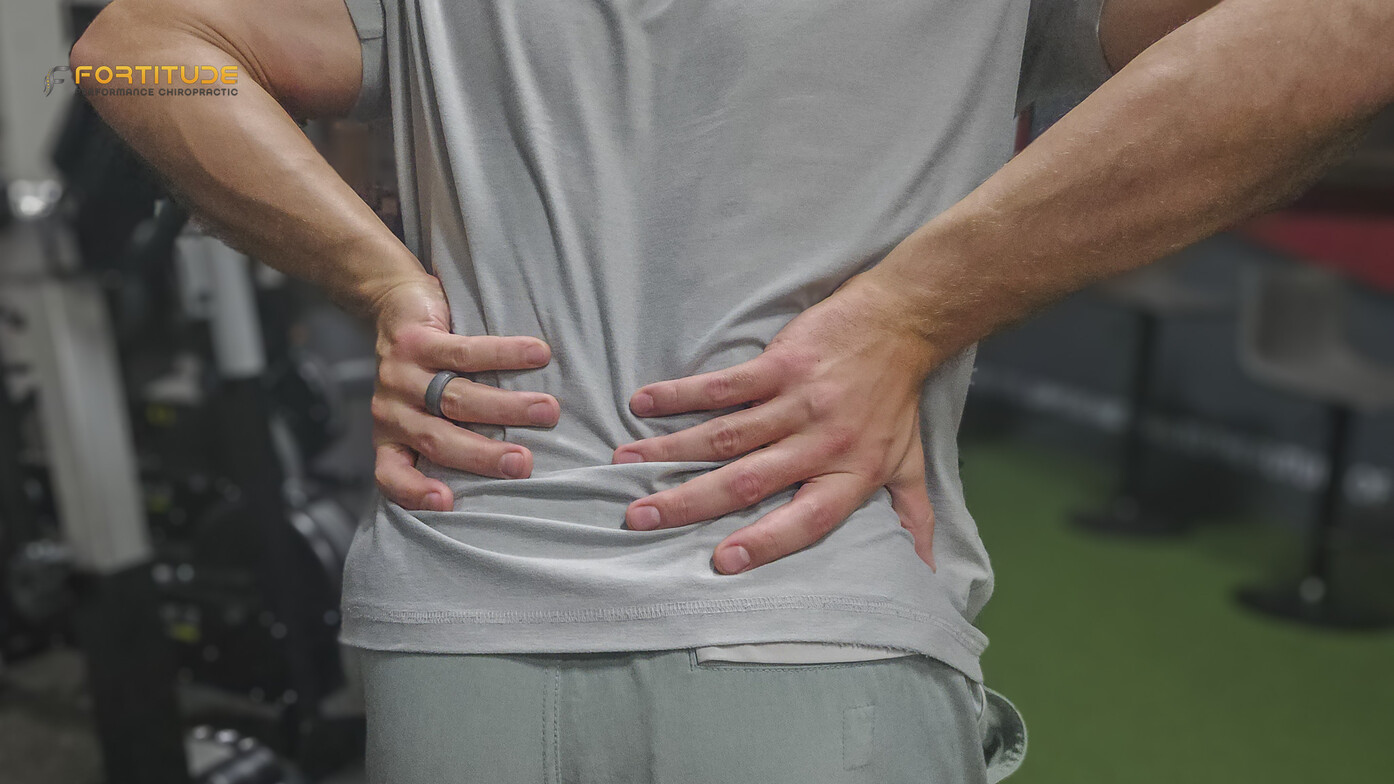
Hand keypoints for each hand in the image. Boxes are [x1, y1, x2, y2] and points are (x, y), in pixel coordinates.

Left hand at [368, 275, 558, 510]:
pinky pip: (464, 352)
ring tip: (547, 411)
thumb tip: (509, 469)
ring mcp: (401, 375)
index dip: (415, 492)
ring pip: (456, 399)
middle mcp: (392, 411)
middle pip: (438, 441)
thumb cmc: (422, 370)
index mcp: (393, 437)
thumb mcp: (420, 411)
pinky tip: (538, 355)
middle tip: (524, 464)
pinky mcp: (416, 340)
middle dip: (483, 456)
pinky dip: (505, 355)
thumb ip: (448, 436)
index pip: (392, 474)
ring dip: (506, 407)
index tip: (448, 503)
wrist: (392, 302)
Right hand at [612, 271, 938, 573]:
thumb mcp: (910, 464)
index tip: (721, 562)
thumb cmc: (898, 400)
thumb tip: (927, 575)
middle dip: (689, 502)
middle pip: (749, 480)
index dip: (766, 542)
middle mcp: (822, 442)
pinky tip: (643, 403)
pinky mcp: (781, 364)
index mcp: (851, 474)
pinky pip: (724, 384)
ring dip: (671, 451)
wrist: (901, 322)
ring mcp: (798, 401)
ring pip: (726, 434)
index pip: (807, 519)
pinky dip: (682, 394)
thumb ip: (912, 519)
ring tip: (625, 467)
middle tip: (639, 519)